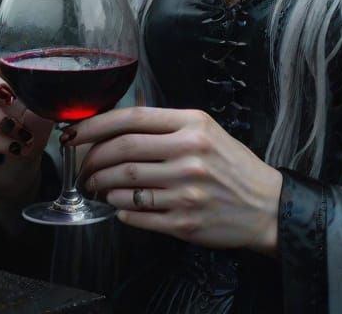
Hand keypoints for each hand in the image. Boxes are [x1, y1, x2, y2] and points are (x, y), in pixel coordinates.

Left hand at [67, 107, 281, 254]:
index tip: (76, 132)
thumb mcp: (207, 130)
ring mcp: (185, 190)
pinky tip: (118, 206)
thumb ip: (168, 124)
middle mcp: (188, 154)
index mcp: (193, 125)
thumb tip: (121, 123)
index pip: (133, 118)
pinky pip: (137, 215)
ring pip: (124, 185)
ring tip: (97, 186)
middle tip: (82, 166)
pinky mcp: (183, 222)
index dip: (96, 124)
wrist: (265, 206)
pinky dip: (120, 210)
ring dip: (101, 186)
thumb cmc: (234, 166)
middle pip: (122, 152)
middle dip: (92, 159)